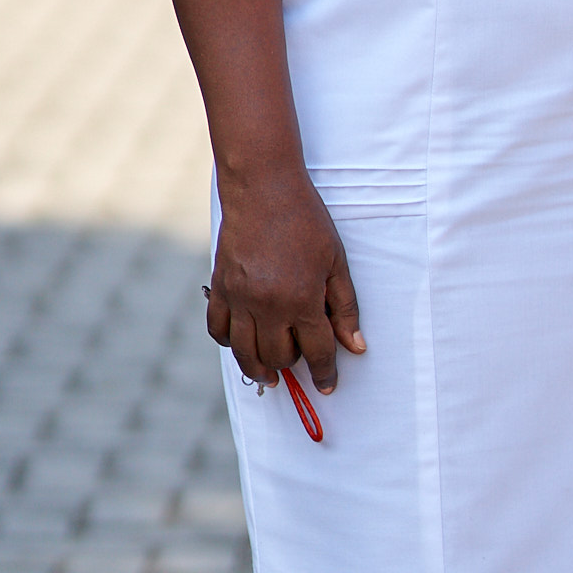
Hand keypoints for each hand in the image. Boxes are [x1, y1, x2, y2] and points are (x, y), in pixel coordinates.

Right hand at [205, 170, 364, 393]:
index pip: (316, 351)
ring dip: (259, 367)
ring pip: (244, 353)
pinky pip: (217, 329)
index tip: (328, 385)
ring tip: (270, 372)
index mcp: (301, 298)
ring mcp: (239, 298)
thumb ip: (345, 307)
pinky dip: (229, 342)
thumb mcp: (335, 260)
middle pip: (278, 357)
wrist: (263, 187)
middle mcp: (268, 305)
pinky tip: (242, 343)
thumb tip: (355, 346)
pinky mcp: (220, 287)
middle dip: (293, 364)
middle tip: (301, 359)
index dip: (325, 373)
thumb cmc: (305, 220)